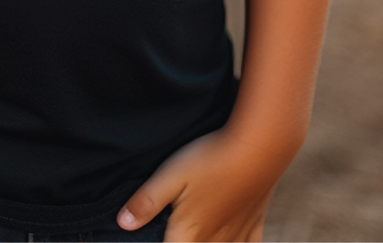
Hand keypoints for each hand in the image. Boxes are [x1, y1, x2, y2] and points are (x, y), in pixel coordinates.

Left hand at [116, 128, 299, 241]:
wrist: (259, 149)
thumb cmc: (211, 161)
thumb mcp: (170, 177)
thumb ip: (146, 202)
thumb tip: (123, 223)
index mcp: (189, 235)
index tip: (149, 237)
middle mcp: (215, 242)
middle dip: (181, 242)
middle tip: (173, 231)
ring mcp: (237, 234)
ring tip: (196, 236)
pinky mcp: (254, 222)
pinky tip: (232, 241)